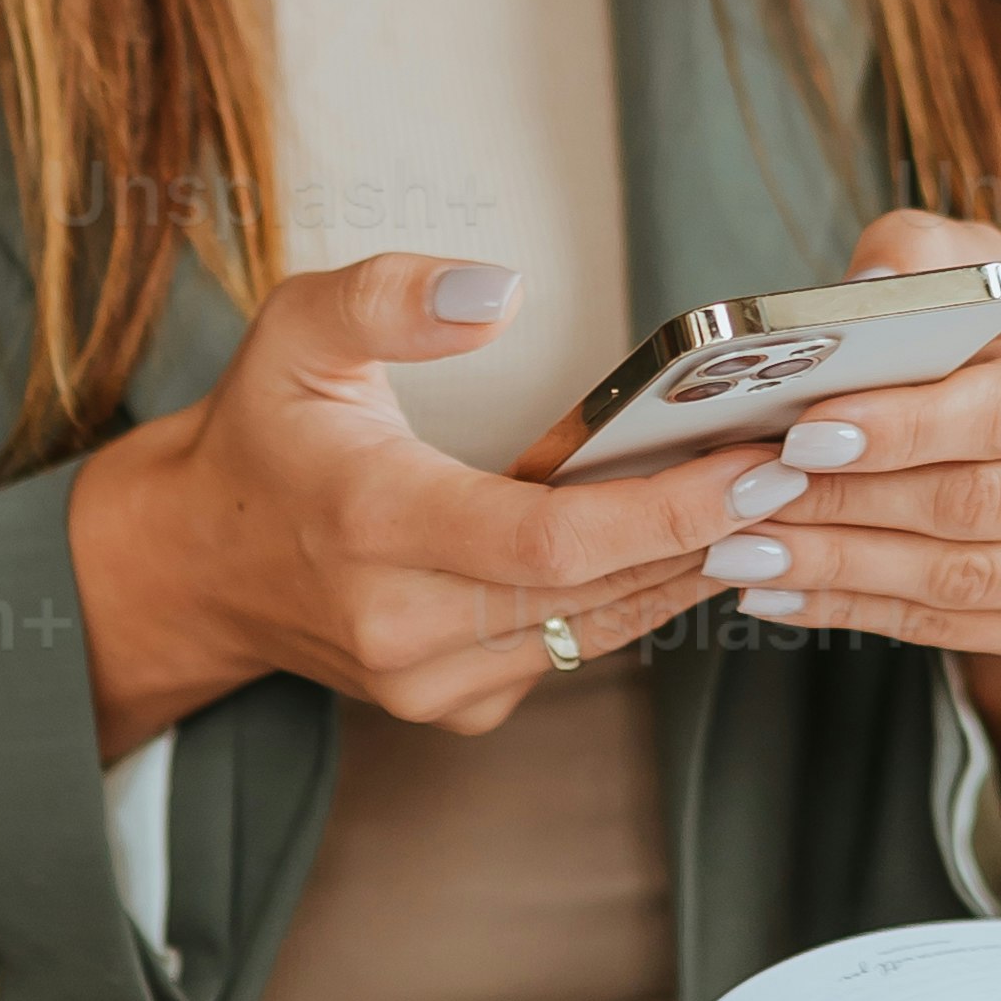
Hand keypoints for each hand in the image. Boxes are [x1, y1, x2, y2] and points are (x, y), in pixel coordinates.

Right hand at [66, 254, 761, 760]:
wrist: (195, 566)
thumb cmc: (261, 438)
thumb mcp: (295, 332)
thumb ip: (389, 299)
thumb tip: (497, 294)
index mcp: (375, 531)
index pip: (553, 541)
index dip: (667, 507)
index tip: (758, 460)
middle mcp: (408, 628)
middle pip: (601, 591)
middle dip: (713, 528)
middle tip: (805, 460)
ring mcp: (435, 683)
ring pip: (604, 628)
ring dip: (692, 562)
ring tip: (778, 492)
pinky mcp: (458, 707)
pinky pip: (577, 649)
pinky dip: (638, 592)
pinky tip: (695, 534)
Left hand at [701, 210, 1000, 841]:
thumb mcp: (984, 274)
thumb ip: (925, 257)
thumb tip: (863, 292)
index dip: (910, 425)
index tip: (806, 433)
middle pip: (987, 504)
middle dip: (854, 501)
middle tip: (749, 495)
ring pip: (968, 581)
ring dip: (842, 566)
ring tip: (742, 548)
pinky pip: (959, 631)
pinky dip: (859, 611)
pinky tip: (781, 589)